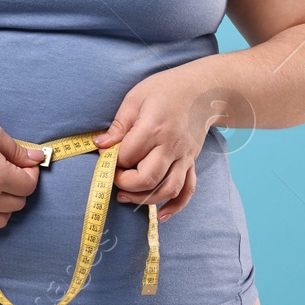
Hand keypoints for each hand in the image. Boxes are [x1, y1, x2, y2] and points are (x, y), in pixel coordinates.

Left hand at [92, 61, 218, 222]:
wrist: (204, 91)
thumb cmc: (165, 90)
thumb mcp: (136, 98)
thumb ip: (119, 125)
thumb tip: (100, 146)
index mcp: (154, 128)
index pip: (128, 155)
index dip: (111, 160)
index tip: (104, 156)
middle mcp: (171, 146)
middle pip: (147, 178)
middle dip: (124, 184)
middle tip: (112, 178)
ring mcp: (184, 157)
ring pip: (167, 189)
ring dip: (144, 199)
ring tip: (125, 197)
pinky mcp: (192, 163)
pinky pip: (188, 190)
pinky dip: (176, 206)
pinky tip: (162, 215)